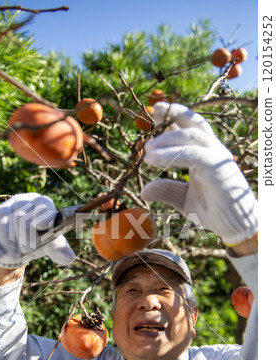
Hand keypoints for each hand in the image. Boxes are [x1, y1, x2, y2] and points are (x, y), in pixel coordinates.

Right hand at [0, 193, 75, 267]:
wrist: (17, 249)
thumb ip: (57, 248)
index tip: (41, 232)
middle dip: (25, 240)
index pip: (43, 207)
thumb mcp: (49, 245)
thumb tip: (69, 258)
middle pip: (21, 218)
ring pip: (3, 223)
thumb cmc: (37, 242)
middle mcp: (23, 200)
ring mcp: (4, 207)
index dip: (42, 220)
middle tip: (28, 250)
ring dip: (10, 245)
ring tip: (16, 254)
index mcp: (43, 203)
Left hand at [141, 103, 257, 245]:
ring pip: (192, 136)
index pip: (190, 129)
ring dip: (167, 138)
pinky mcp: (218, 168)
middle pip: (194, 124)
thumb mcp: (184, 201)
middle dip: (174, 114)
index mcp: (206, 154)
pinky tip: (152, 159)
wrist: (236, 226)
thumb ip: (167, 191)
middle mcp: (213, 152)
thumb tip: (143, 191)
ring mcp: (217, 158)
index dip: (173, 118)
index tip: (154, 114)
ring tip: (146, 149)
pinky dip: (171, 154)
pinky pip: (193, 155)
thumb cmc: (214, 211)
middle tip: (153, 112)